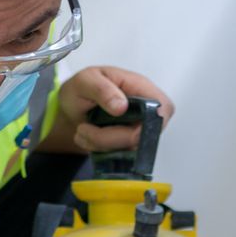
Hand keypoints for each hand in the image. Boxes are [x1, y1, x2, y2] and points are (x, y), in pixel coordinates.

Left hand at [36, 66, 174, 154]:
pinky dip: (100, 151)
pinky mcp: (130, 144)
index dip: (148, 122)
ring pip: (129, 149)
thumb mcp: (85, 81)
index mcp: (142, 88)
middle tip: (84, 129)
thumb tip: (122, 106)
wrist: (72, 108)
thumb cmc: (83, 89)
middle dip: (110, 138)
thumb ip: (102, 90)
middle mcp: (146, 111)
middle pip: (143, 135)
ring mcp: (139, 130)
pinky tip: (88, 139)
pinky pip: (120, 156)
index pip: (163, 108)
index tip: (117, 124)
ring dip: (100, 145)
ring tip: (82, 131)